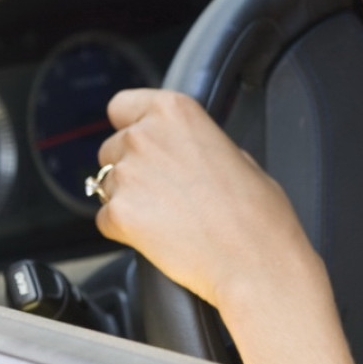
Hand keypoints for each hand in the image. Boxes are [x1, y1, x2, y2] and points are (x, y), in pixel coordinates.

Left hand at [94, 89, 322, 311]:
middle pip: (112, 147)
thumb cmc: (256, 212)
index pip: (122, 104)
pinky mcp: (118, 214)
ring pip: (107, 184)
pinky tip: (160, 235)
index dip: (130, 124)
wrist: (254, 259)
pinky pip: (106, 219)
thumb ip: (198, 143)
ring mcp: (128, 175)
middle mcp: (146, 136)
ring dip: (129, 198)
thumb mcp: (237, 155)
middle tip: (166, 190)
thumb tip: (184, 150)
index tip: (139, 138)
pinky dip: (125, 229)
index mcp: (176, 112)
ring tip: (168, 216)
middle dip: (131, 167)